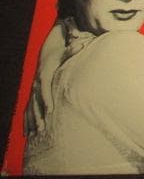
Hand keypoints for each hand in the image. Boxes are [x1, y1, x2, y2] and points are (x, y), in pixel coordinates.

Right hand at [23, 18, 94, 135]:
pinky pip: (28, 110)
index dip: (46, 99)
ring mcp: (34, 91)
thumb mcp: (66, 51)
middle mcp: (36, 84)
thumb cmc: (60, 54)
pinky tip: (29, 133)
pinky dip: (28, 121)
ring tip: (36, 134)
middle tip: (43, 128)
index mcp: (44, 76)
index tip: (50, 110)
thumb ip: (73, 49)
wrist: (48, 52)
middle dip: (39, 115)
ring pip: (30, 108)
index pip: (44, 89)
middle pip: (36, 102)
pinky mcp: (34, 95)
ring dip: (32, 121)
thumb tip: (81, 44)